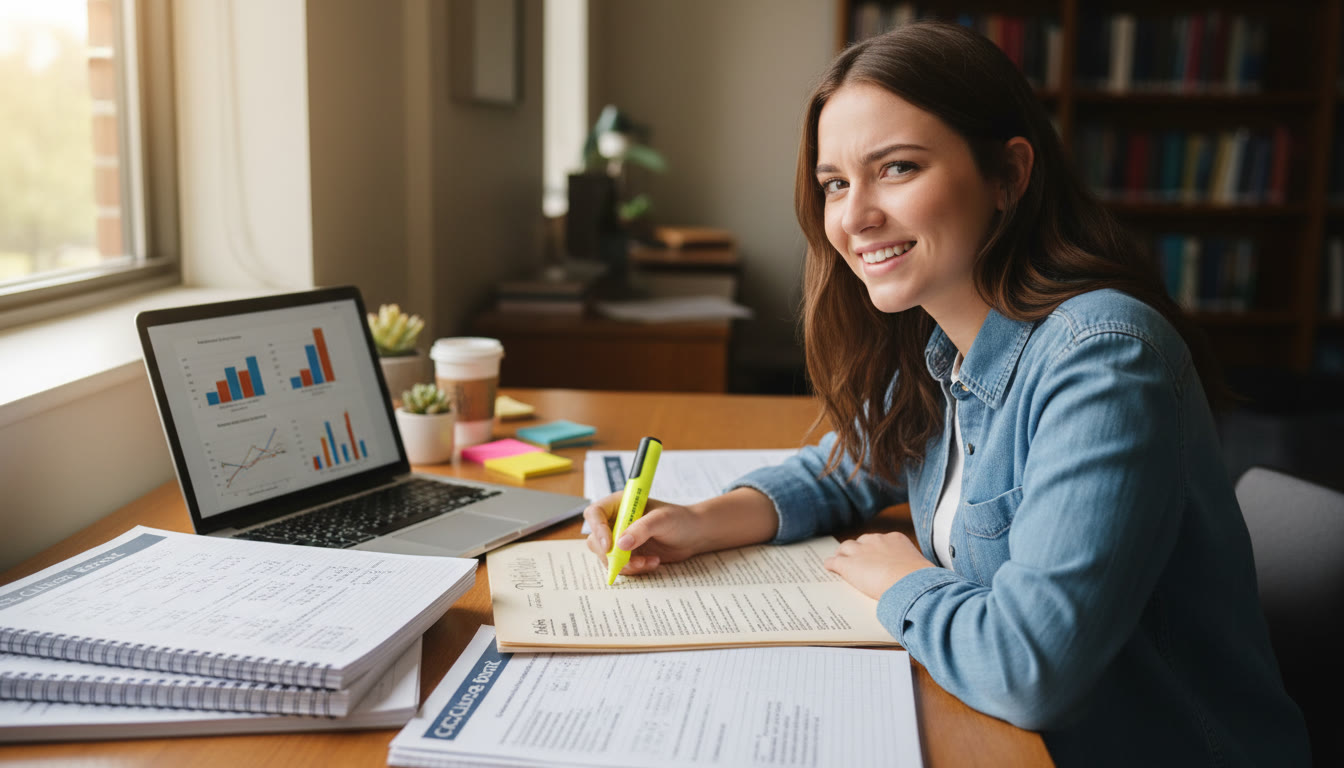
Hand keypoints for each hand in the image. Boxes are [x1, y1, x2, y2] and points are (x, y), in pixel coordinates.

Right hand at [583, 493, 712, 575]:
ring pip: (606, 557)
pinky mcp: (628, 554)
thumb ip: (642, 529)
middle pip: (596, 539)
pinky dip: (635, 568)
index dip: (597, 529)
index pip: (595, 513)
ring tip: (648, 561)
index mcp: (620, 504)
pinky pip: (620, 566)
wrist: (693, 535)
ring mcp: (620, 539)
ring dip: (625, 564)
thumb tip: (620, 544)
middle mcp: (616, 521)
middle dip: (611, 554)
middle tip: (630, 561)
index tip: (609, 545)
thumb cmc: (679, 519)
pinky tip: (652, 562)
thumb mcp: (662, 520)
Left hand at [824, 532, 936, 599]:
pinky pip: (834, 561)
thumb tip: (917, 578)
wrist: (908, 582)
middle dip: (858, 550)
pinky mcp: (848, 564)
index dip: (874, 550)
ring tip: (839, 561)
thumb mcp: (919, 568)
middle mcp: (876, 541)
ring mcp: (860, 551)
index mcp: (894, 539)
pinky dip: (831, 564)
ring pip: (846, 548)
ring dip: (843, 555)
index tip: (874, 556)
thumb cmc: (920, 580)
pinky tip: (829, 568)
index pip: (879, 541)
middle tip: (855, 559)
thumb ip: (911, 568)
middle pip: (861, 541)